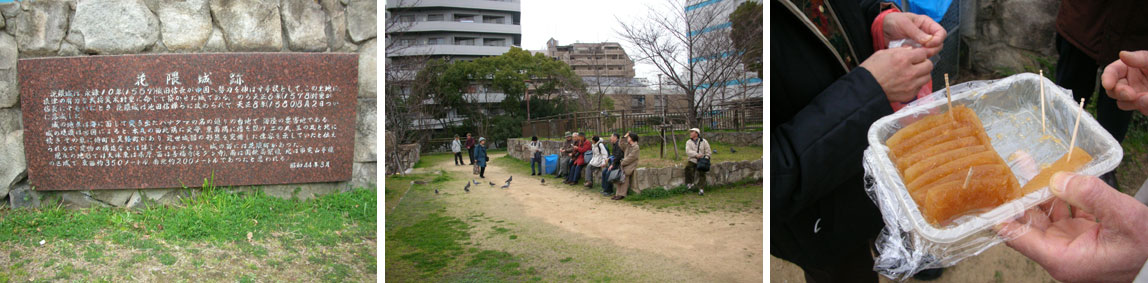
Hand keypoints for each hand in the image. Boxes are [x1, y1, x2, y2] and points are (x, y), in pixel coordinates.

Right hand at [860, 46, 932, 102]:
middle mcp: (910, 72)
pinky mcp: (909, 94)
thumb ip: (900, 51)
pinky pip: (920, 87)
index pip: (923, 53)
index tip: (916, 55)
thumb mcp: (883, 53)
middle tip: (916, 64)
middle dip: (923, 63)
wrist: (864, 88)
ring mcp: (910, 85)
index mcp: (903, 59)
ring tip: (913, 73)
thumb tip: (911, 50)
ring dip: (922, 74)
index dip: (919, 53)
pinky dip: (916, 84)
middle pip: (929, 65)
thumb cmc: (871, 71)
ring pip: (927, 77)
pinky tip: (907, 82)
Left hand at [882, 12, 945, 56]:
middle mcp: (926, 34)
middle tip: (921, 51)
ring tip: (911, 50)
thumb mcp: (904, 24)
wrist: (881, 29)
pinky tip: (907, 53)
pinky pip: (919, 57)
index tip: (929, 44)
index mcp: (927, 24)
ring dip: (922, 54)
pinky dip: (915, 57)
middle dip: (931, 49)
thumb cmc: (893, 21)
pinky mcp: (914, 51)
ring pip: (929, 52)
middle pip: (938, 45)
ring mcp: (920, 43)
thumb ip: (916, 32)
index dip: (937, 40)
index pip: (941, 33)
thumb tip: (928, 40)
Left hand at [998, 173, 1147, 282]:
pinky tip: (1052, 173)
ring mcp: (1070, 243)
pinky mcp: (1082, 234)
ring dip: (1037, 189)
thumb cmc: (1147, 247)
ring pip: (1045, 213)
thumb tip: (1058, 179)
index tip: (987, 193)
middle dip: (1018, 194)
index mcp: (1061, 258)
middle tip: (1006, 168)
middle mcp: (1060, 252)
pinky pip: (1063, 210)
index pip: (1018, 237)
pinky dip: (1059, 193)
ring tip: (1025, 162)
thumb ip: (1092, 196)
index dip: (1002, 214)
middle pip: (1028, 222)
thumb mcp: (1124, 219)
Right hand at [1101, 50, 1147, 114]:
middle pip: (1112, 90)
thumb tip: (1123, 54)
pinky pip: (1139, 108)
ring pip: (1123, 102)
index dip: (1107, 78)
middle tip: (1131, 94)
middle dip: (1120, 92)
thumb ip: (1140, 58)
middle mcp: (1129, 81)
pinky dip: (1145, 106)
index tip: (1108, 84)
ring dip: (1133, 102)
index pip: (1111, 72)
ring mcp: (1136, 94)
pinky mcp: (1144, 105)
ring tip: (1146, 98)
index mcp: (1128, 67)